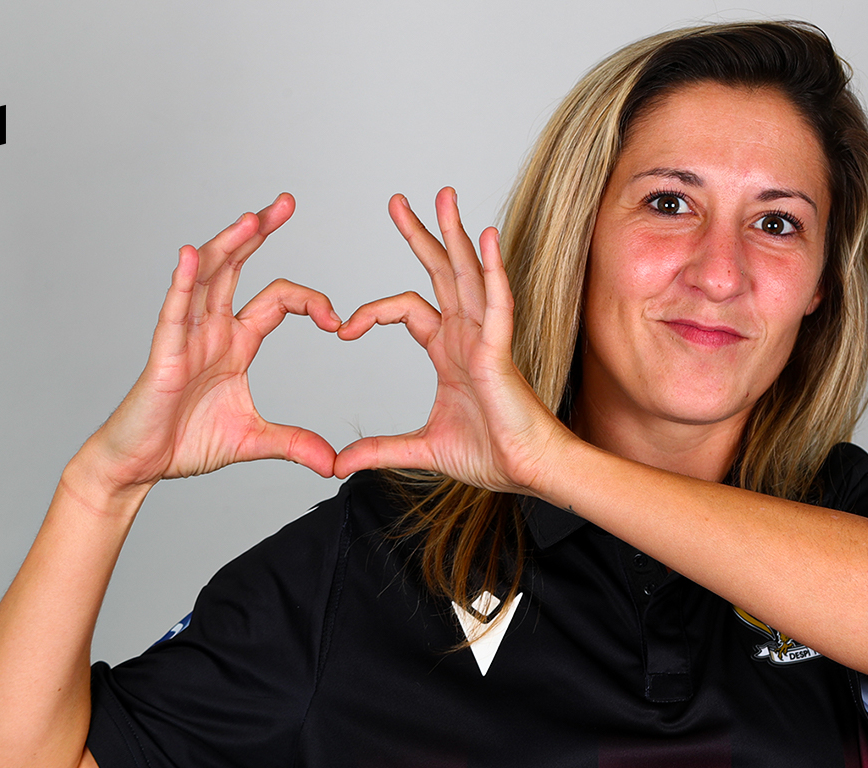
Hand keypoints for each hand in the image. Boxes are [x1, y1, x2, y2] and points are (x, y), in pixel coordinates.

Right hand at [83, 194, 341, 489]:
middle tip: (286, 203)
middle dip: (260, 233)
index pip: (276, 301)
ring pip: (208, 279)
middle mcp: (211, 330)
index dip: (309, 301)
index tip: (338, 320)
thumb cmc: (185, 443)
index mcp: (235, 343)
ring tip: (252, 218)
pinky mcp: (164, 354)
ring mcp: (186, 338)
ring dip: (229, 245)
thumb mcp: (253, 441)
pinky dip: (184, 282)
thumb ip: (294, 444)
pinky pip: (173, 312)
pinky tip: (193, 255)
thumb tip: (333, 464)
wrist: (139, 465)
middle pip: (238, 268)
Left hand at [333, 188, 571, 494]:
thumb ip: (380, 450)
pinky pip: (498, 302)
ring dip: (456, 233)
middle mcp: (466, 335)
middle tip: (396, 200)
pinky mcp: (501, 351)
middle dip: (419, 234)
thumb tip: (339, 463)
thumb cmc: (490, 454)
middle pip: (439, 271)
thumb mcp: (420, 449)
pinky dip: (493, 269)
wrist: (527, 471)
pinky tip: (487, 237)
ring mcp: (485, 338)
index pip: (405, 309)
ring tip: (443, 195)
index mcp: (448, 350)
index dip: (371, 312)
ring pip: (468, 274)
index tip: (342, 330)